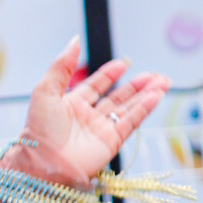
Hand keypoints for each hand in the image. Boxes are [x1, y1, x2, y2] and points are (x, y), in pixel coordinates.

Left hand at [0, 37, 168, 187]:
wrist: (43, 162)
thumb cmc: (39, 128)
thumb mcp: (46, 89)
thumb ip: (62, 65)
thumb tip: (75, 41)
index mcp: (70, 105)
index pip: (95, 87)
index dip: (109, 75)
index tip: (124, 63)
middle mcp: (87, 118)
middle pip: (117, 98)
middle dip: (136, 86)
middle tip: (155, 74)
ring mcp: (100, 131)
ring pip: (128, 109)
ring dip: (146, 95)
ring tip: (163, 81)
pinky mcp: (111, 143)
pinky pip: (131, 123)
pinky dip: (144, 109)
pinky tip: (155, 96)